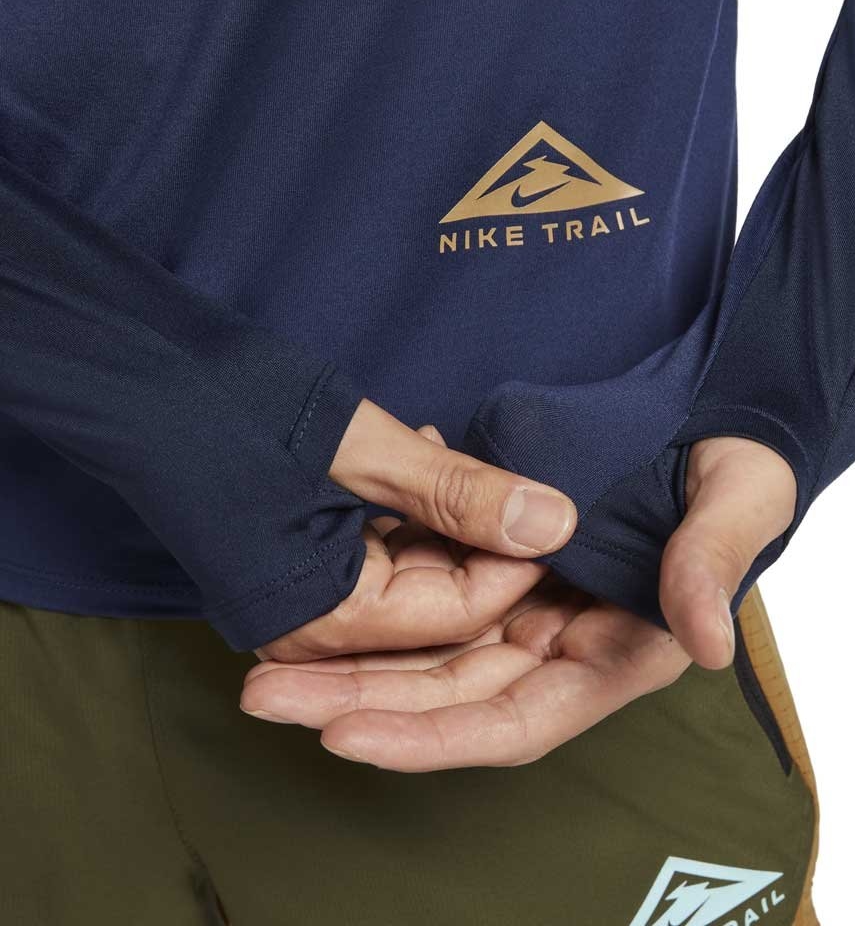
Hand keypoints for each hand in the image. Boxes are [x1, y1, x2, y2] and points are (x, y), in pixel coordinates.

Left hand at [242, 435, 795, 769]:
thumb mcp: (738, 500)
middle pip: (449, 697)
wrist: (715, 414)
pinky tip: (316, 601)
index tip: (346, 735)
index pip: (516, 719)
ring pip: (427, 651)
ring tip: (264, 661)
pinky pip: (432, 590)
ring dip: (350, 661)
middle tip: (265, 695)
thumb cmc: (739, 464)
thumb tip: (706, 642)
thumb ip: (713, 563)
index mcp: (620, 652)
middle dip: (359, 704)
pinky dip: (380, 597)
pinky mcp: (505, 562)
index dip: (433, 735)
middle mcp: (565, 644)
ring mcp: (530, 604)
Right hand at [260, 400, 576, 662]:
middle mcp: (314, 633)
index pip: (460, 612)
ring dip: (448, 519)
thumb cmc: (236, 410)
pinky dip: (414, 514)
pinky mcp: (305, 570)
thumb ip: (461, 492)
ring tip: (455, 458)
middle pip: (442, 605)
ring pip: (419, 578)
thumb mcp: (366, 450)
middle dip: (483, 541)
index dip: (515, 559)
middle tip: (514, 482)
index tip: (553, 508)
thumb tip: (557, 521)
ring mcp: (307, 605)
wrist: (138, 378)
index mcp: (325, 621)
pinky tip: (424, 459)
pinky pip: (385, 558)